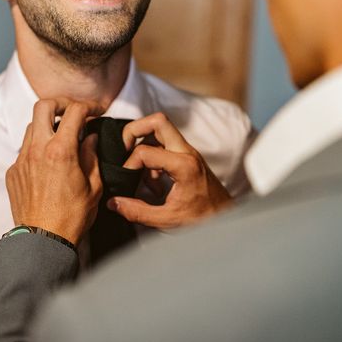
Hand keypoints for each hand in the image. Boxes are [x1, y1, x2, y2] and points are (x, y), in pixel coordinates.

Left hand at [5, 99, 103, 244]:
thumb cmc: (72, 216)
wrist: (44, 240)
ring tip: (60, 139)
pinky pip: (24, 150)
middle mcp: (37, 149)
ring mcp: (21, 160)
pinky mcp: (13, 172)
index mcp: (61, 151)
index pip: (73, 111)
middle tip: (71, 112)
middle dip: (59, 104)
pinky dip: (37, 149)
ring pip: (31, 127)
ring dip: (46, 126)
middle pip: (42, 106)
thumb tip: (90, 138)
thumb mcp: (94, 185)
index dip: (87, 106)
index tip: (94, 111)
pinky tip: (48, 164)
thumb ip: (92, 155)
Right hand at [107, 112, 232, 228]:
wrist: (227, 219)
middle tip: (123, 149)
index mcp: (184, 165)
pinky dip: (152, 155)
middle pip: (157, 121)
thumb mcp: (167, 219)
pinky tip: (152, 182)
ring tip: (139, 172)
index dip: (129, 165)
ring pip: (160, 129)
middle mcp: (187, 152)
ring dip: (143, 144)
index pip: (145, 151)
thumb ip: (138, 212)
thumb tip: (113, 203)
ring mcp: (188, 152)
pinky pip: (164, 143)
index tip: (126, 180)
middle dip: (134, 130)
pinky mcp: (187, 156)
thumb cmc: (203, 219)